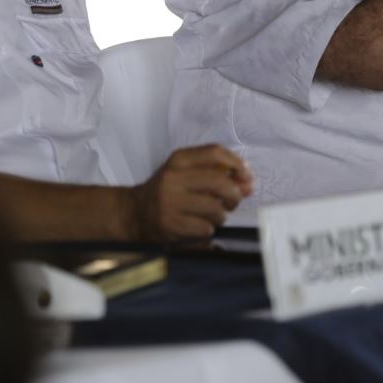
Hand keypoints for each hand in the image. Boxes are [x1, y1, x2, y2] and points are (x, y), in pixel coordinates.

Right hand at [128, 144, 253, 240]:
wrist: (134, 213)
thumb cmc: (169, 191)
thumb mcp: (187, 174)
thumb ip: (218, 174)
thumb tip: (248, 184)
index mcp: (179, 160)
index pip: (215, 152)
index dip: (237, 164)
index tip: (247, 176)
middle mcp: (172, 178)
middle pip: (219, 182)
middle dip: (234, 194)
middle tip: (233, 201)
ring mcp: (169, 202)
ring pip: (215, 208)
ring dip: (221, 215)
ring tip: (213, 216)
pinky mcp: (169, 224)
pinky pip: (205, 228)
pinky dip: (209, 229)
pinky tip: (199, 226)